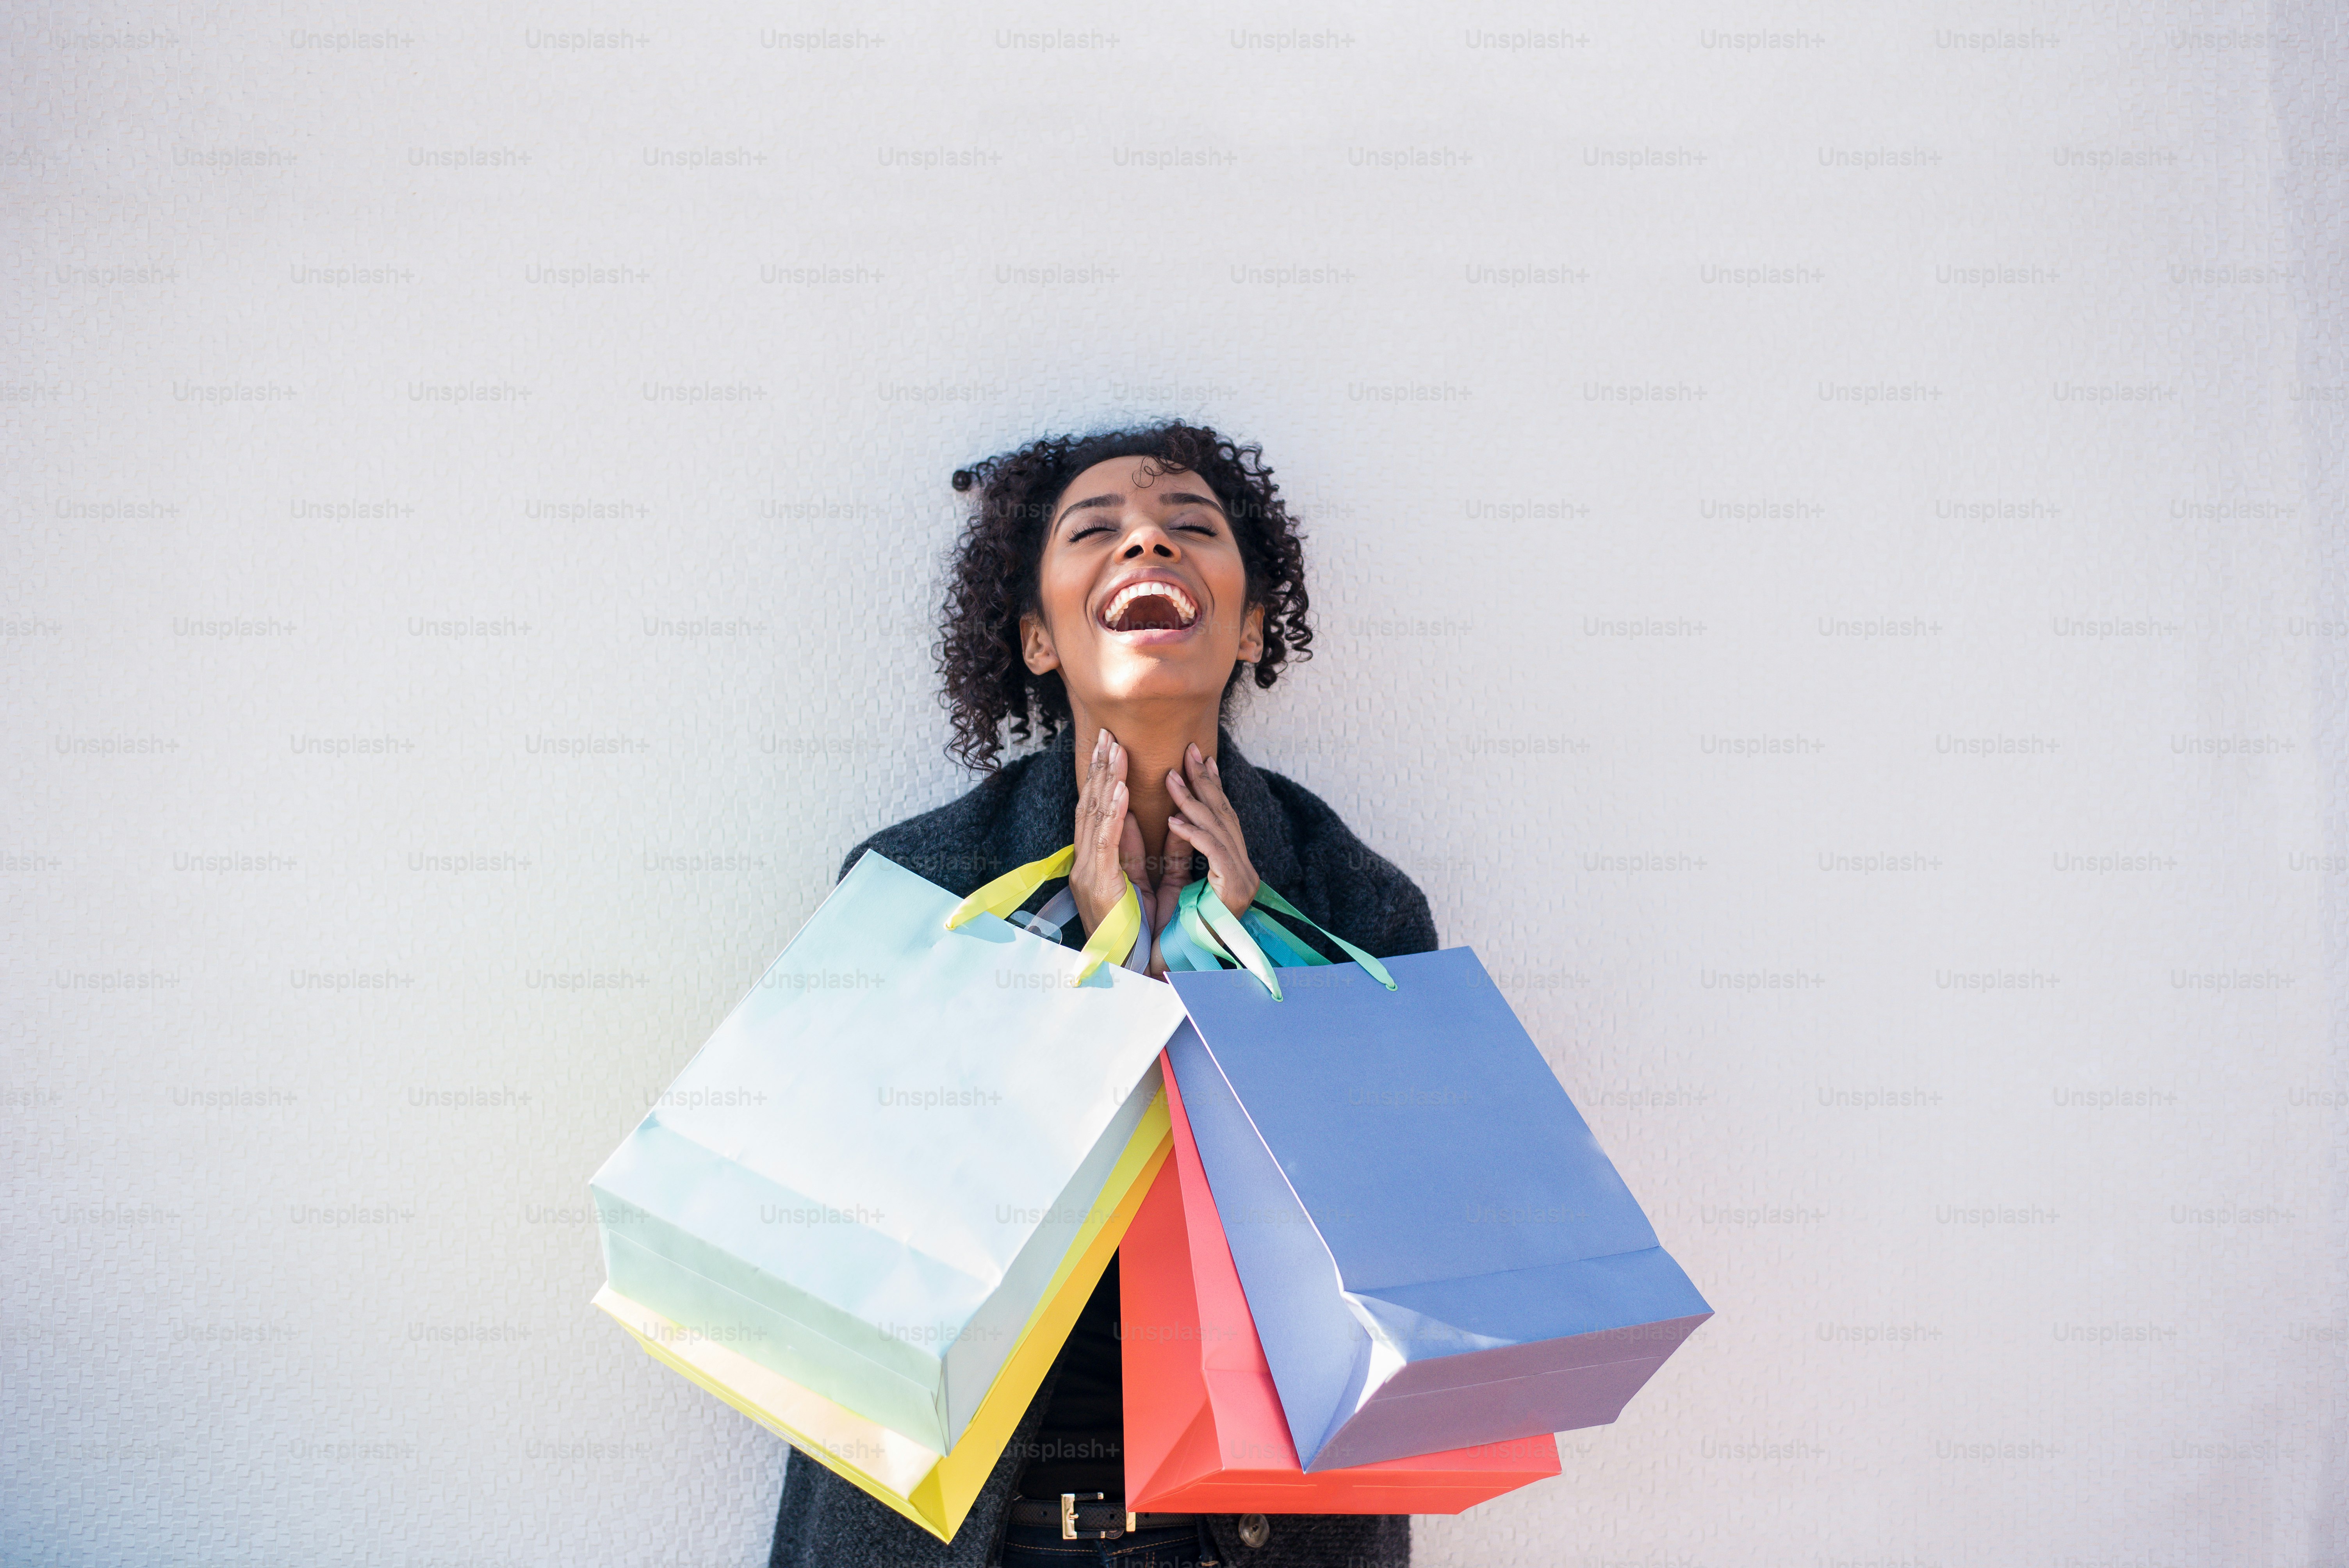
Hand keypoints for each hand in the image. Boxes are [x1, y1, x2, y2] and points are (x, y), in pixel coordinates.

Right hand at [1071, 729, 1148, 944]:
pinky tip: (1120, 790)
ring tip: (1114, 749)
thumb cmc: (1139, 933)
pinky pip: (1105, 843)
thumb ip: (1142, 848)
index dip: (1101, 778)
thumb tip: (1136, 813)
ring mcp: (1087, 874)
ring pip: (1094, 818)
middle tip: (1107, 734)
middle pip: (1089, 807)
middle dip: (1099, 769)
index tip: (1109, 747)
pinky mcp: (1098, 885)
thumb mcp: (1147, 882)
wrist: (1130, 972)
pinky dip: (1113, 814)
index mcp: (1094, 864)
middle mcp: (1085, 864)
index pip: (1095, 812)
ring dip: (1105, 781)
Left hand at [1158, 742, 1259, 924]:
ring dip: (1194, 802)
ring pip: (1219, 830)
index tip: (1198, 758)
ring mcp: (1243, 881)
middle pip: (1224, 817)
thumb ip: (1173, 848)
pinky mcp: (1235, 892)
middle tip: (1188, 753)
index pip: (1222, 818)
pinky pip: (1215, 855)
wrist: (1177, 969)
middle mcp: (1243, 871)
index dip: (1210, 786)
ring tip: (1172, 778)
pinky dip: (1195, 835)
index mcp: (1232, 867)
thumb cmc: (1173, 930)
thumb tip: (1166, 814)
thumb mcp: (1172, 879)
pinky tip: (1176, 820)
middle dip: (1205, 782)